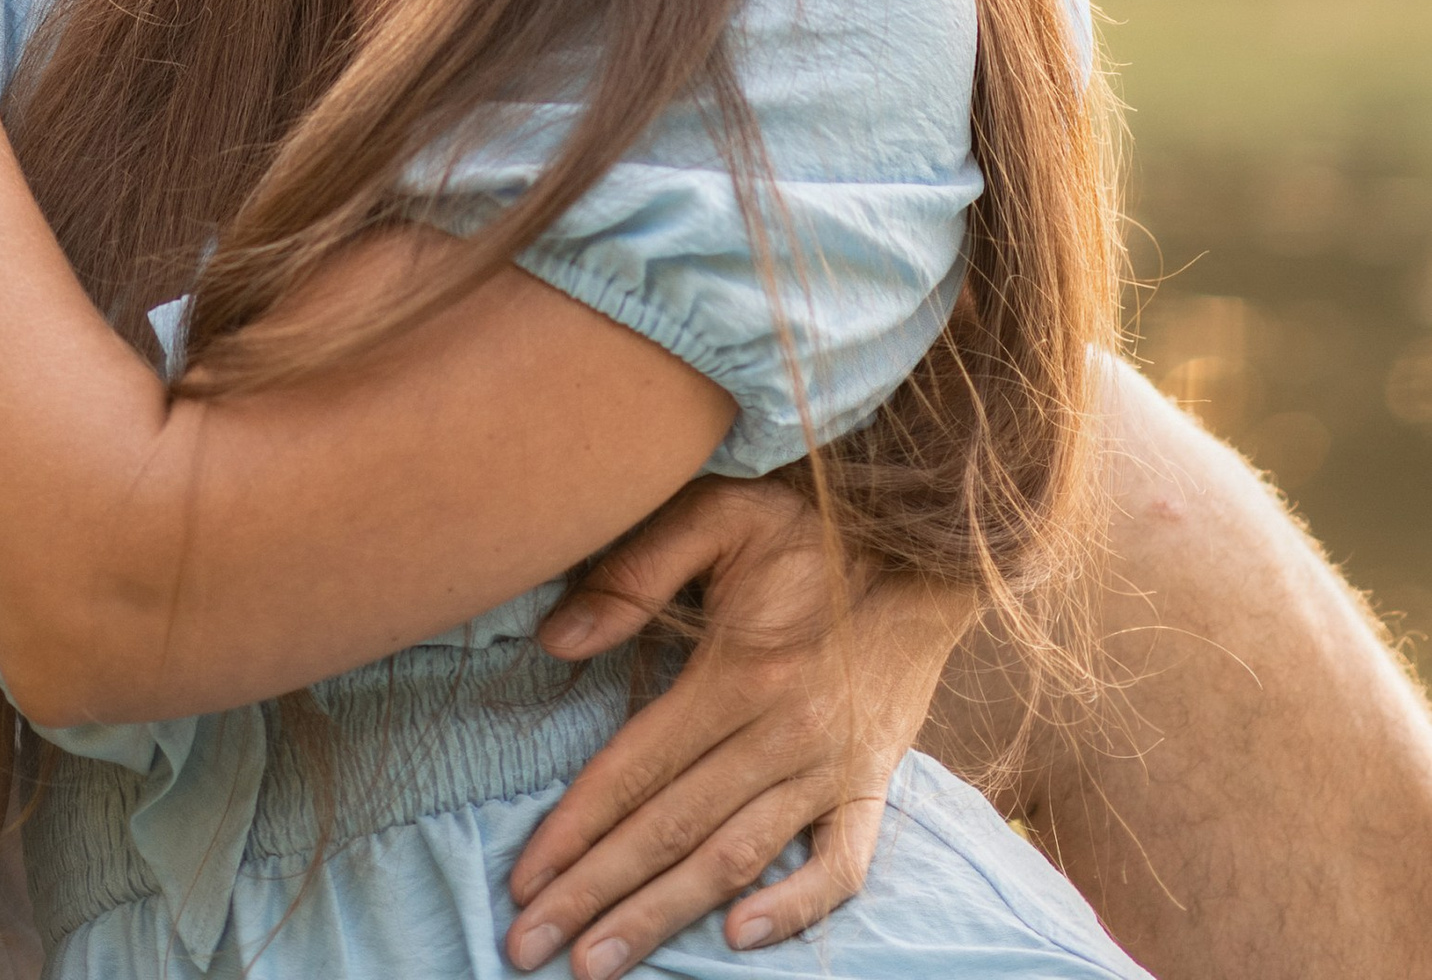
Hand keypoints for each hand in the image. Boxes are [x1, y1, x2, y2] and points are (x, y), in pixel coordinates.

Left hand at [502, 475, 973, 971]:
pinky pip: (839, 870)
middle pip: (671, 829)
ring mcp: (832, 770)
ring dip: (662, 917)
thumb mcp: (720, 515)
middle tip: (529, 946)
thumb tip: (555, 638)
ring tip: (598, 963)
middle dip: (593, 893)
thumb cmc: (809, 526)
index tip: (521, 879)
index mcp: (739, 671)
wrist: (929, 547)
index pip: (636, 768)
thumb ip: (636, 571)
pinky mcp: (873, 788)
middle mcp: (782, 733)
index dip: (574, 827)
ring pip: (734, 861)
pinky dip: (793, 911)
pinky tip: (737, 939)